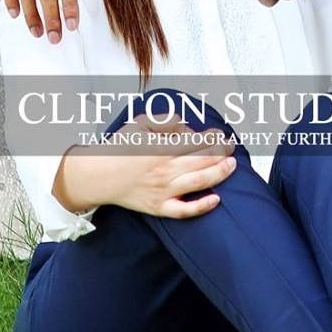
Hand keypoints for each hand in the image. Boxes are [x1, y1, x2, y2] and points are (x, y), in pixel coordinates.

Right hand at [57, 118, 236, 219]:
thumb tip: (186, 126)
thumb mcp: (139, 124)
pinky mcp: (159, 207)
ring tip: (232, 165)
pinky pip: (184, 210)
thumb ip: (165, 121)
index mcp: (161, 148)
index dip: (214, 136)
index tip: (220, 133)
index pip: (197, 141)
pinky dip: (202, 206)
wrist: (99, 176)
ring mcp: (163, 191)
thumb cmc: (120, 148)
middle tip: (230, 146)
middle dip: (222, 151)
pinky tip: (216, 199)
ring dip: (220, 172)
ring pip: (199, 182)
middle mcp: (165, 170)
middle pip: (203, 160)